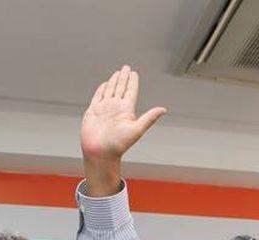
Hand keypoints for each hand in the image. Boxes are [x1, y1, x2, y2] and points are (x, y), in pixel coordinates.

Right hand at [81, 65, 166, 195]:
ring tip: (118, 73)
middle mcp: (116, 108)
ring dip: (114, 81)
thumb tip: (164, 110)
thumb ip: (149, 118)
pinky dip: (102, 89)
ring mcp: (105, 109)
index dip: (133, 82)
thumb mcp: (136, 129)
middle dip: (124, 77)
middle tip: (127, 68)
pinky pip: (98, 96)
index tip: (134, 73)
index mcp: (127, 111)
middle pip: (121, 88)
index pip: (131, 92)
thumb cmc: (118, 145)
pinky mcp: (94, 111)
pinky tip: (105, 84)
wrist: (100, 152)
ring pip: (110, 90)